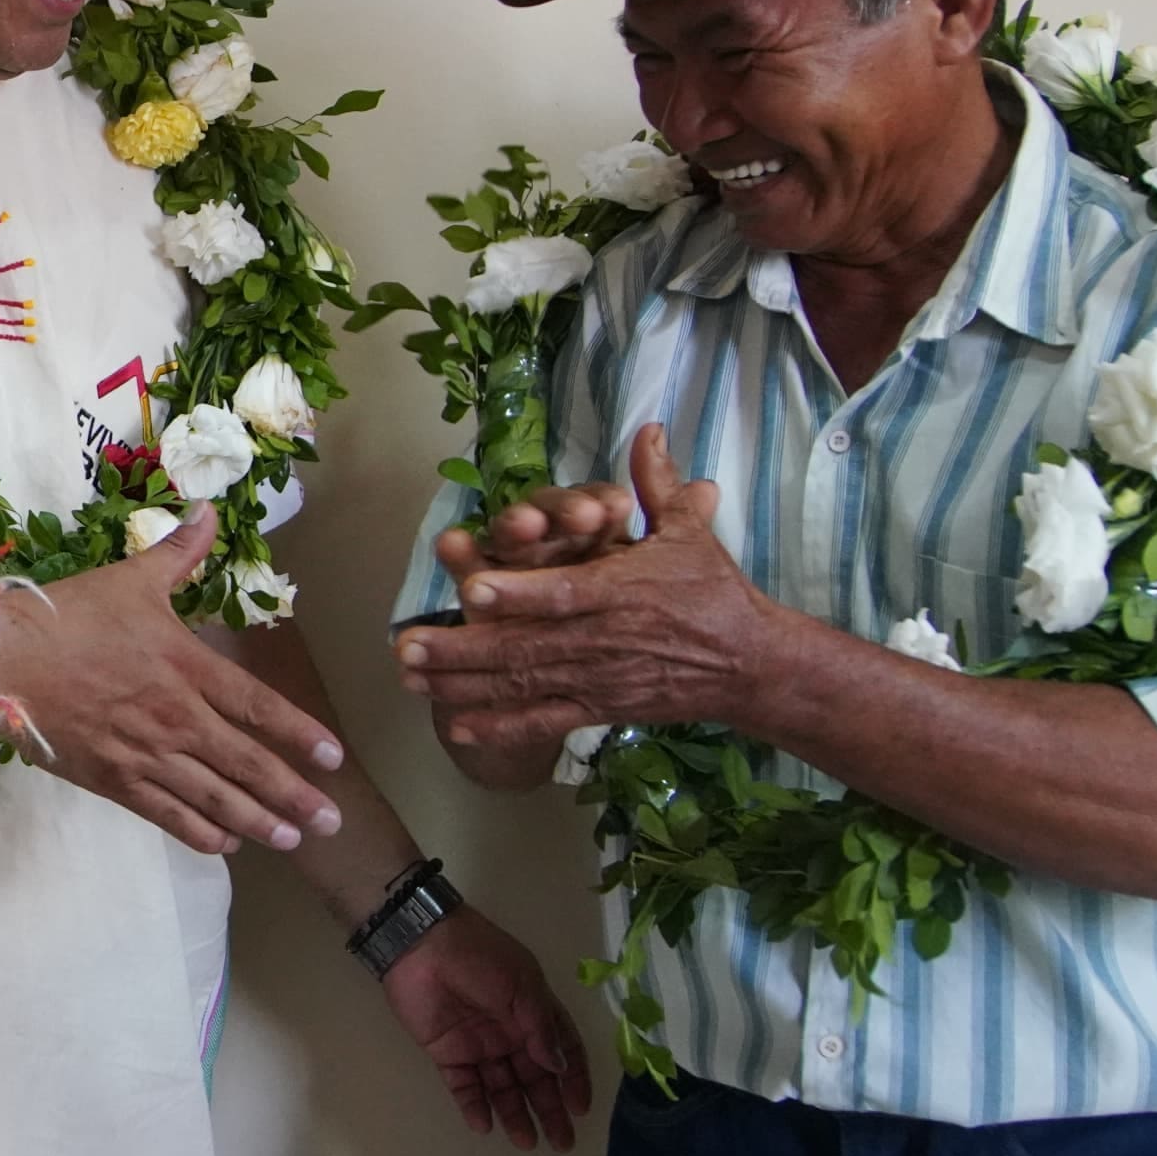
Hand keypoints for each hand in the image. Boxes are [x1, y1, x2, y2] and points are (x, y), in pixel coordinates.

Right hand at [0, 513, 348, 857]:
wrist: (1, 660)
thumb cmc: (68, 615)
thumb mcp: (131, 578)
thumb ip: (179, 552)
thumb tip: (210, 509)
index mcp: (186, 666)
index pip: (258, 707)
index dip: (299, 735)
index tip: (333, 758)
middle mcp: (176, 717)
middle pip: (246, 763)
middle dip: (292, 795)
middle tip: (330, 823)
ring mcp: (145, 754)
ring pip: (214, 798)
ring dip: (257, 822)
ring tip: (291, 840)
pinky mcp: (113, 781)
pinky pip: (167, 814)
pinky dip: (201, 833)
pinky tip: (226, 844)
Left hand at [379, 906, 591, 1150]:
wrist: (421, 945)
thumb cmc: (480, 959)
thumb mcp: (520, 987)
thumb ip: (540, 1030)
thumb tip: (560, 1068)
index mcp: (533, 1011)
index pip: (562, 1051)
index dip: (574, 1079)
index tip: (580, 1108)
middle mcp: (509, 1033)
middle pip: (534, 1078)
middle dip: (549, 1109)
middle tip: (562, 1142)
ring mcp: (478, 1045)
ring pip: (502, 1087)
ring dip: (515, 1114)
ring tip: (527, 1143)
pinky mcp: (447, 1053)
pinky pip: (464, 1086)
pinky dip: (474, 1106)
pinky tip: (484, 1125)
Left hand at [404, 425, 779, 760]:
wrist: (749, 664)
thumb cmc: (712, 590)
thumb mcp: (688, 531)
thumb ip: (657, 484)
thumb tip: (646, 427)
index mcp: (623, 591)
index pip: (566, 593)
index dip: (519, 595)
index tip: (473, 591)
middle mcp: (604, 639)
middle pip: (527, 646)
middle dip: (463, 647)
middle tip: (407, 644)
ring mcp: (598, 678)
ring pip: (525, 684)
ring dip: (465, 683)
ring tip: (411, 677)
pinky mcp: (600, 707)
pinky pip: (546, 720)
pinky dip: (502, 727)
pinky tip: (455, 728)